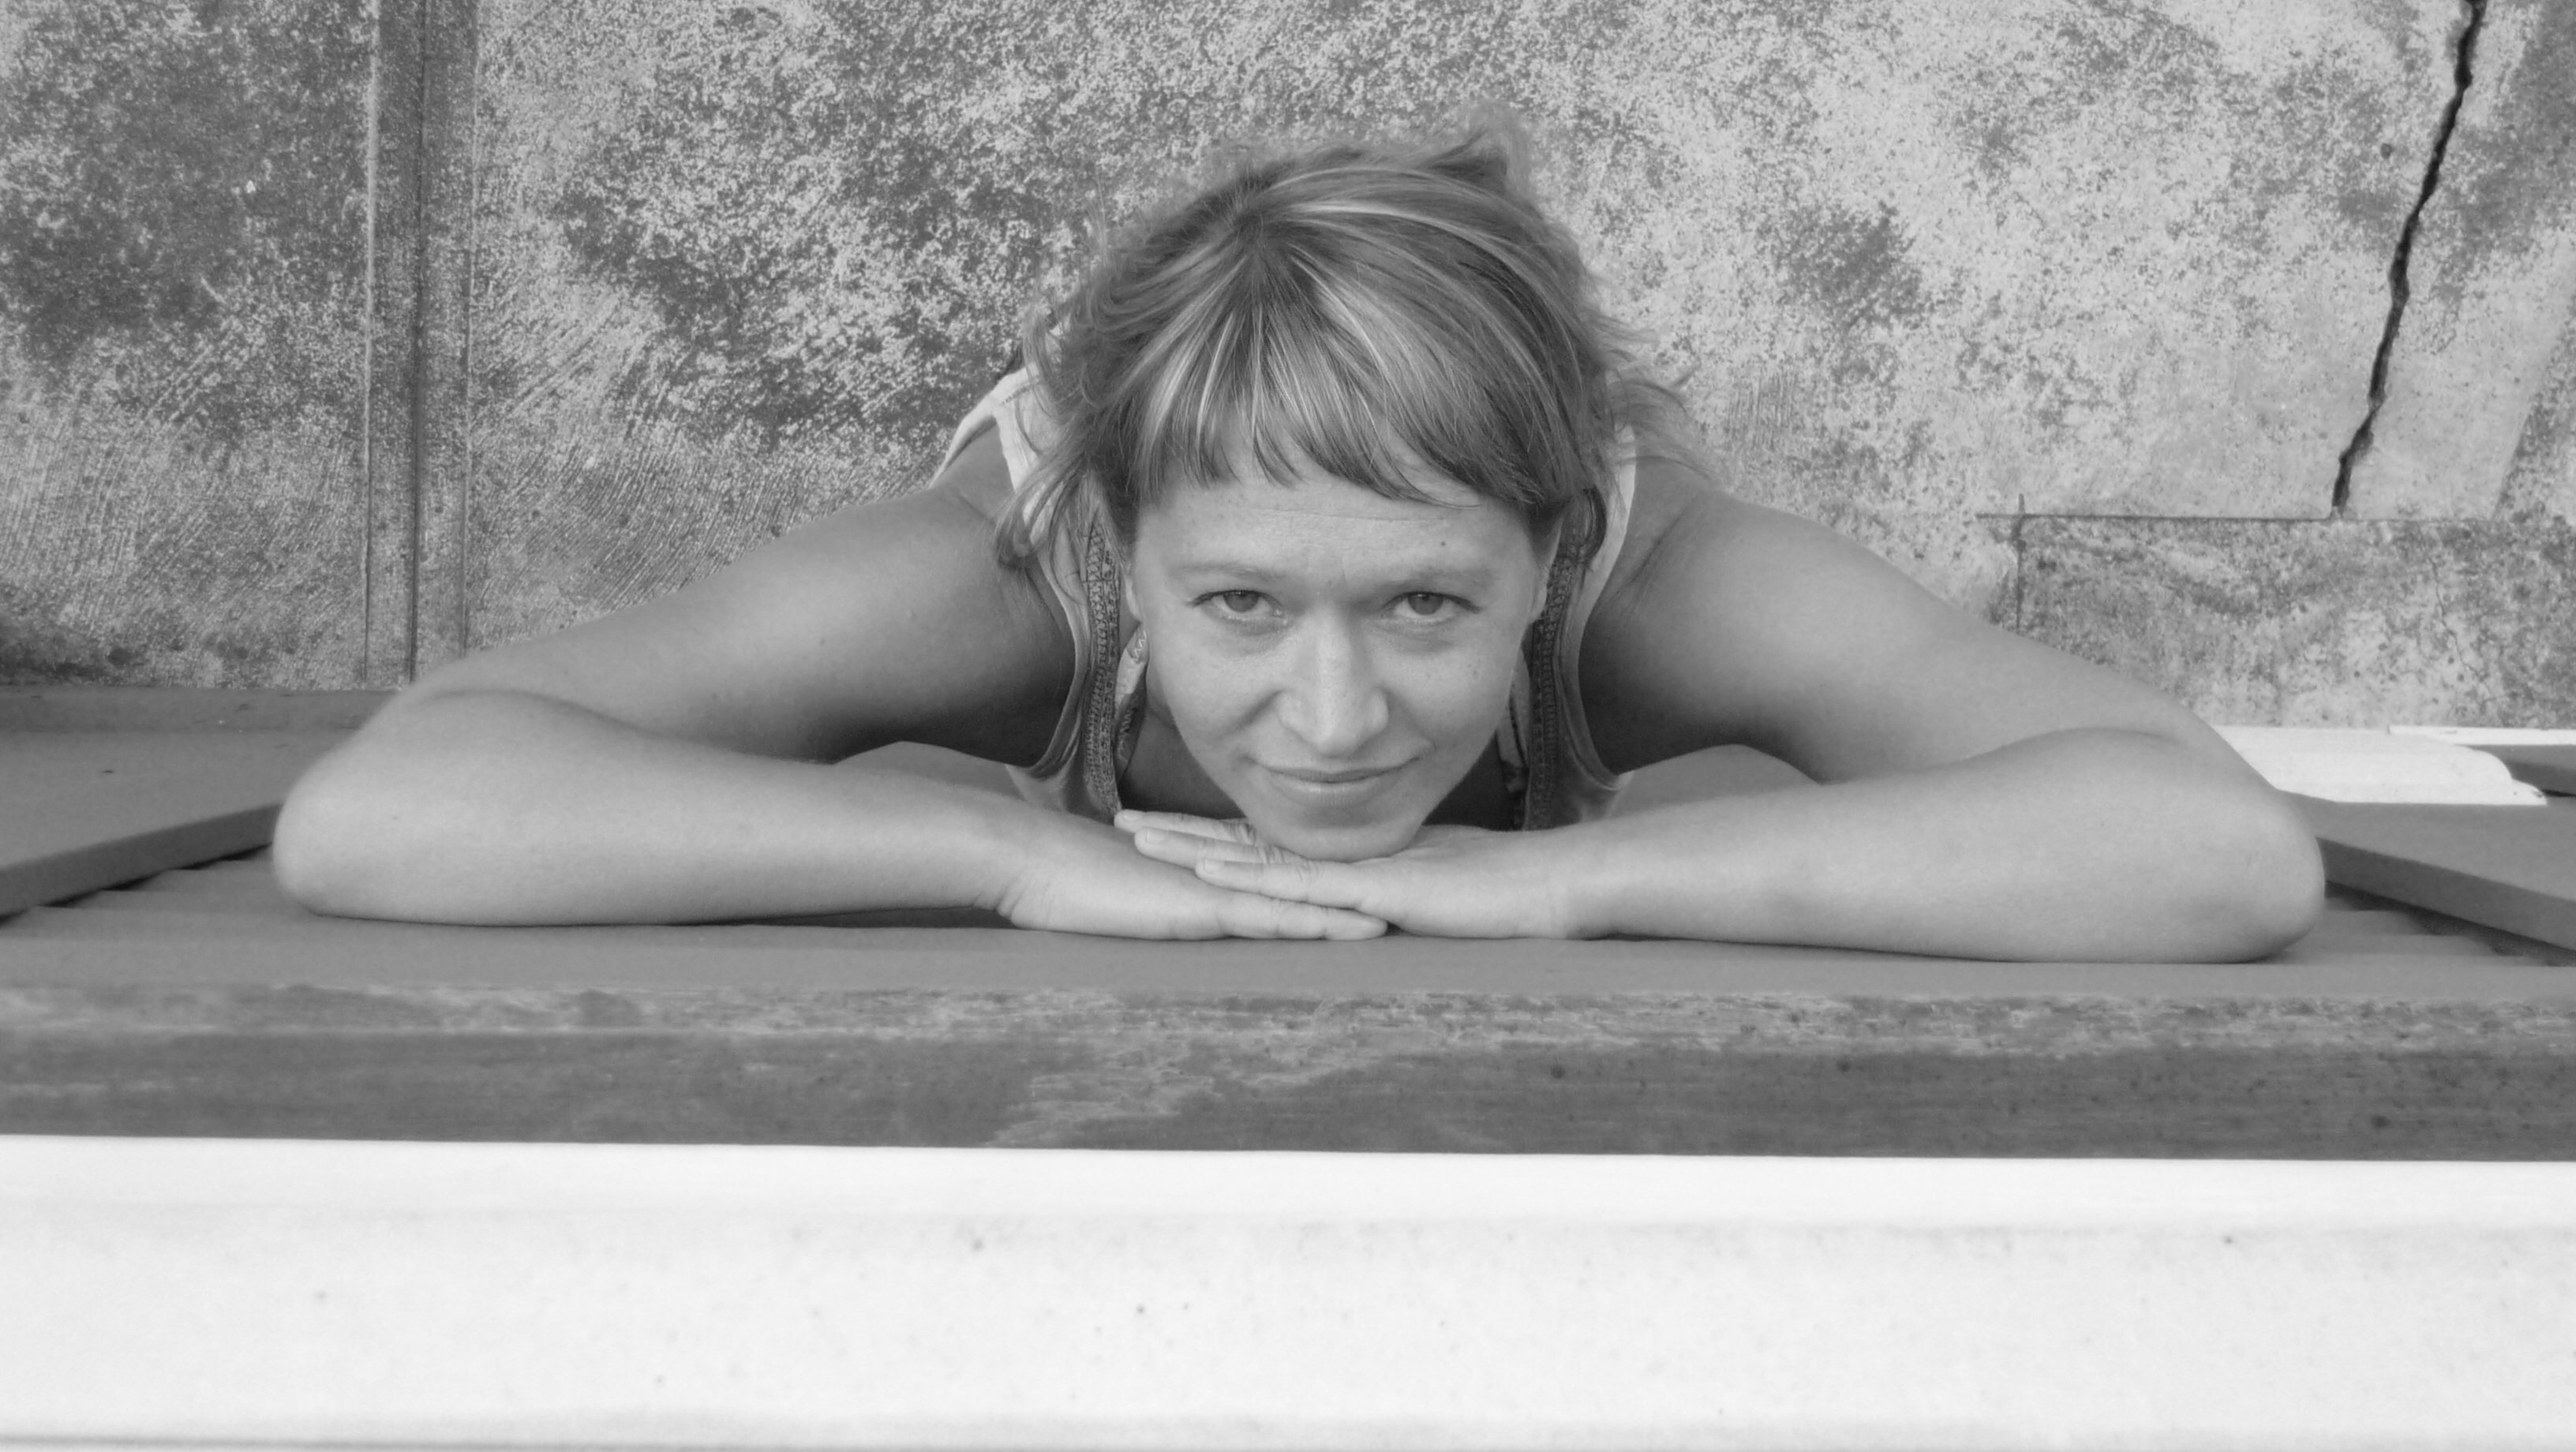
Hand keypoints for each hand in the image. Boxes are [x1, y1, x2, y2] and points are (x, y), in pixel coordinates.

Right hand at [991, 810, 1385, 939]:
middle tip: (1429, 892)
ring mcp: (1221, 890)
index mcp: (1215, 874)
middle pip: (1311, 883)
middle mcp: (1229, 877)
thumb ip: (1162, 901)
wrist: (1033, 863)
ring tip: (1420, 909)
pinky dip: (1322, 921)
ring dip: (1363, 905)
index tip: (1386, 884)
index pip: (1287, 876)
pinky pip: (1277, 917)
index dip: (1335, 880)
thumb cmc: (1067, 882)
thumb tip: (1178, 912)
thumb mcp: (1131, 898)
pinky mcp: (1207, 908)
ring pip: (1309, 898)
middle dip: (1367, 886)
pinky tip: (1362, 926)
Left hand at [1116, 811, 1587, 938]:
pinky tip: (1211, 873)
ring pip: (1256, 857)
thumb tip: (1361, 912)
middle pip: (1243, 844)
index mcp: (1347, 861)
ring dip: (1196, 848)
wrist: (1546, 887)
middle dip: (1180, 834)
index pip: (1265, 848)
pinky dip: (1252, 878)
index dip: (1213, 839)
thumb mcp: (1425, 897)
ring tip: (1141, 839)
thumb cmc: (1499, 896)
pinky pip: (1299, 885)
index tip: (1164, 832)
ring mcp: (1352, 870)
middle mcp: (1340, 858)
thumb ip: (1386, 899)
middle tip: (1122, 822)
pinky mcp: (1370, 889)